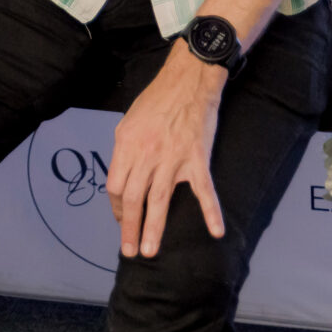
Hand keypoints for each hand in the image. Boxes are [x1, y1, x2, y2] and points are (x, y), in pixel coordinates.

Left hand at [106, 44, 225, 258]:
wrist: (188, 81)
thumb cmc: (156, 100)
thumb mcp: (129, 121)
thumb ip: (124, 149)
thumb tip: (122, 176)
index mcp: (127, 144)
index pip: (115, 185)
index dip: (116, 207)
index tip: (121, 219)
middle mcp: (146, 154)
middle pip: (133, 198)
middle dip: (129, 228)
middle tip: (129, 251)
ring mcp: (172, 159)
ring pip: (159, 201)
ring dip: (153, 229)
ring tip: (149, 251)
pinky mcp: (196, 160)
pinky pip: (204, 191)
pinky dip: (211, 212)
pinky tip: (215, 232)